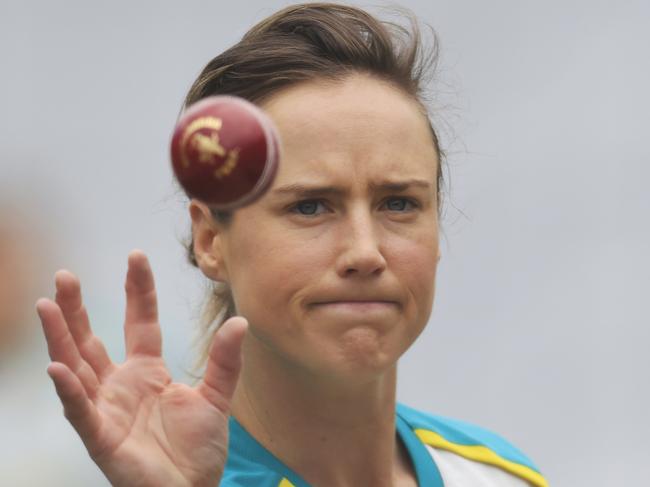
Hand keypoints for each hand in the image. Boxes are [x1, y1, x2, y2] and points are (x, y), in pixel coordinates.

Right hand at [36, 250, 245, 486]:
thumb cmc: (197, 451)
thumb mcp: (217, 398)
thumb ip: (226, 361)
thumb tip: (240, 321)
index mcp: (148, 372)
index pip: (140, 322)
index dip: (138, 290)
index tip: (136, 256)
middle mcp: (121, 385)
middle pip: (93, 340)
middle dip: (78, 309)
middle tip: (65, 276)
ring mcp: (107, 410)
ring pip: (77, 367)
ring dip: (61, 338)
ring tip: (47, 304)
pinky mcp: (102, 439)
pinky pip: (81, 412)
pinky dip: (68, 391)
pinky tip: (57, 367)